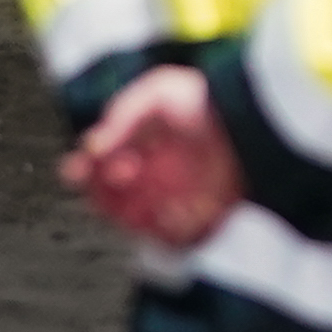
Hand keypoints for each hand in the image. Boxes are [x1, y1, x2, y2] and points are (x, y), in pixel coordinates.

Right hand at [60, 65, 245, 246]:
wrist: (255, 122)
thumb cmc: (209, 101)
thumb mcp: (159, 92)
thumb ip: (122, 114)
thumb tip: (92, 145)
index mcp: (144, 147)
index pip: (102, 167)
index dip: (84, 170)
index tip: (76, 167)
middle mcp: (156, 176)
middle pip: (112, 200)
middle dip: (100, 194)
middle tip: (112, 177)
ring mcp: (176, 201)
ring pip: (135, 223)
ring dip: (129, 212)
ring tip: (144, 185)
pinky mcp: (199, 221)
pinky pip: (170, 239)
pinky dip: (165, 230)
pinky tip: (171, 206)